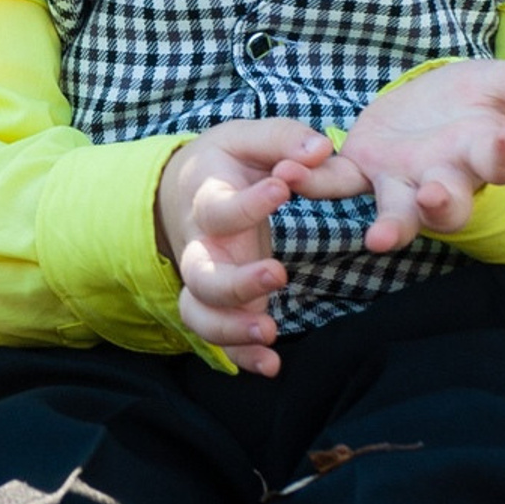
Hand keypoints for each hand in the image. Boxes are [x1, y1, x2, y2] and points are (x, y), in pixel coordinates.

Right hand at [154, 120, 334, 378]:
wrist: (184, 190)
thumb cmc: (224, 164)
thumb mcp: (247, 138)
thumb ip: (284, 139)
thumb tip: (320, 151)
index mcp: (206, 202)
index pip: (220, 209)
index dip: (249, 204)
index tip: (283, 188)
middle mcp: (200, 247)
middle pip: (202, 276)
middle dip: (236, 283)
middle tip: (278, 274)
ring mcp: (207, 280)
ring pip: (200, 313)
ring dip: (231, 328)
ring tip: (269, 331)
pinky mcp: (222, 304)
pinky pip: (219, 338)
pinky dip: (240, 356)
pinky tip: (271, 365)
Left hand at [287, 60, 504, 252]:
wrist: (438, 104)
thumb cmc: (479, 100)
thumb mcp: (503, 84)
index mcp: (484, 157)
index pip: (500, 164)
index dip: (502, 155)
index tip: (502, 142)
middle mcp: (445, 179)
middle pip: (448, 205)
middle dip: (442, 204)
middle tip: (434, 196)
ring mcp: (402, 181)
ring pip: (398, 212)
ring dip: (391, 225)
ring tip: (378, 239)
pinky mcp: (362, 169)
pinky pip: (338, 182)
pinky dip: (316, 180)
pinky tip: (293, 172)